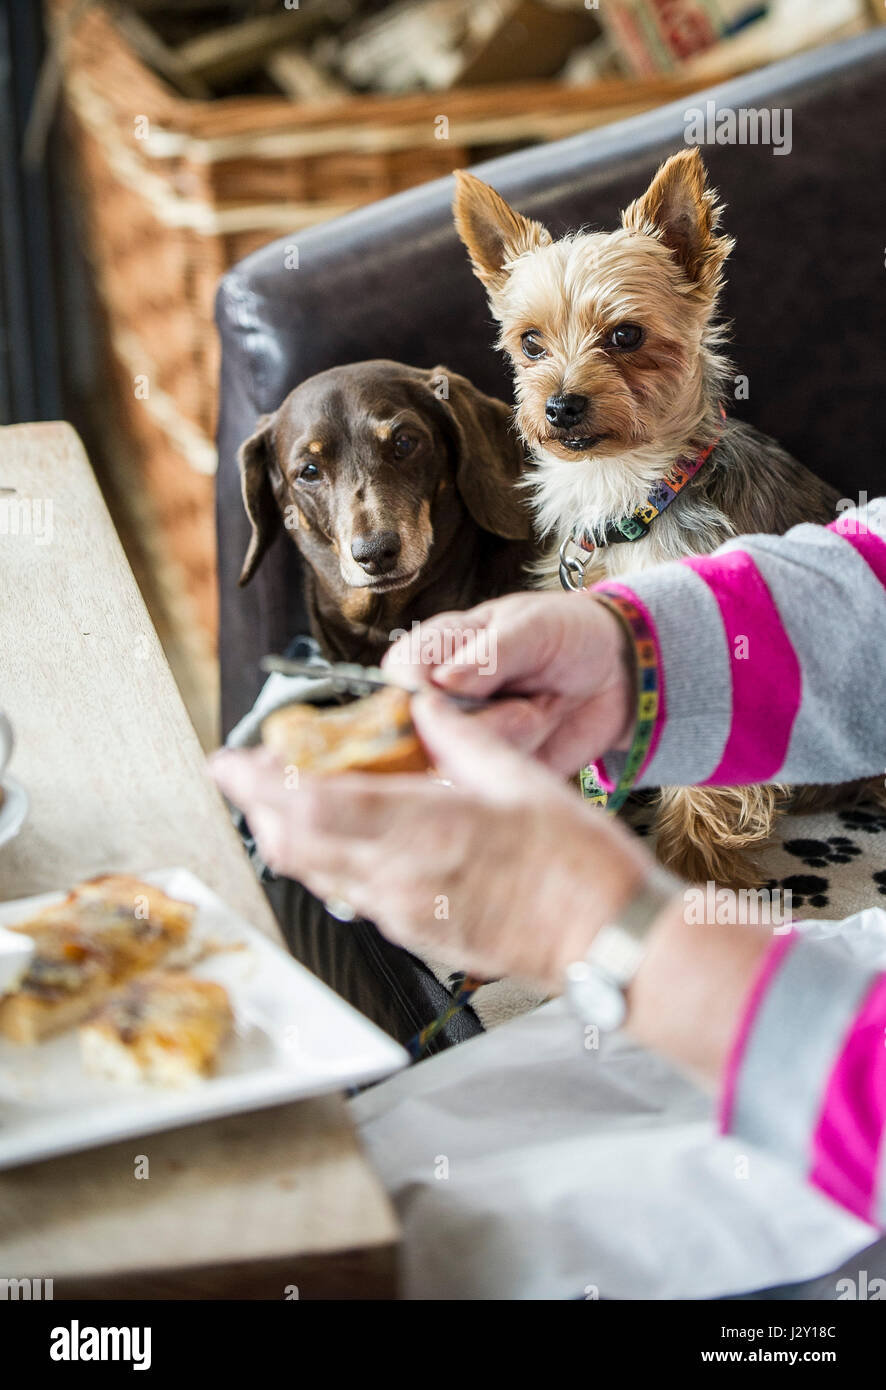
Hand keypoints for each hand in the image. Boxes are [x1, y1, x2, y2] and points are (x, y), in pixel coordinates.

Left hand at [210, 692, 653, 989]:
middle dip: (258, 809)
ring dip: (288, 837)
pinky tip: (341, 840)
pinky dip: (328, 863)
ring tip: (283, 801)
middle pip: (294, 847)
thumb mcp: (522, 781)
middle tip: (247, 776)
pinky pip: (352, 897)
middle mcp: (399, 880)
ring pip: (316, 875)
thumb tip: (428, 709)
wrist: (607, 942)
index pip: (310, 808)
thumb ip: (462, 741)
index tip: (229, 761)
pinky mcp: (417, 939)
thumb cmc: (578, 865)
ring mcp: (404, 916)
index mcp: (423, 831)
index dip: (256, 785)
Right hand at [383, 591, 634, 774]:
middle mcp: (441, 699)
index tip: (446, 691)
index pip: (399, 674)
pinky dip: (527, 756)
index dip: (415, 690)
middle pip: (424, 728)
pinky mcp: (491, 772)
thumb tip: (442, 681)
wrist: (618, 672)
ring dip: (514, 734)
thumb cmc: (566, 633)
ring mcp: (464, 740)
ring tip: (541, 708)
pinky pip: (494, 780)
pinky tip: (543, 730)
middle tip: (528, 699)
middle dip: (484, 718)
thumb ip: (490, 654)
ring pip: (463, 757)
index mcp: (437, 650)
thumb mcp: (533, 627)